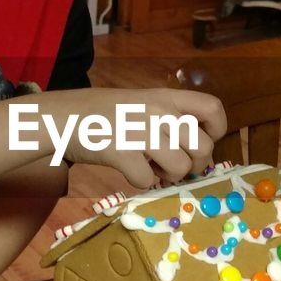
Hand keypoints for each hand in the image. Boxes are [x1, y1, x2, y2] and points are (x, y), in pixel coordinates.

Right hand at [61, 87, 226, 189]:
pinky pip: (148, 180)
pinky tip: (131, 172)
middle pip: (203, 147)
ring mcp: (140, 131)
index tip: (203, 141)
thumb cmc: (105, 113)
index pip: (213, 109)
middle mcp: (158, 111)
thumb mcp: (143, 103)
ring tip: (153, 169)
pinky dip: (142, 182)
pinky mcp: (121, 152)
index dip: (216, 130)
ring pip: (180, 167)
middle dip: (195, 165)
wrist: (63, 116)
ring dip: (170, 176)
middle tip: (176, 166)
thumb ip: (170, 118)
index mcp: (166, 97)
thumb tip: (200, 150)